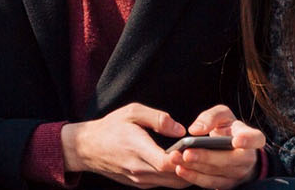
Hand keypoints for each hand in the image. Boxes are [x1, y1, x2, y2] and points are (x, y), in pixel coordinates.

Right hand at [61, 102, 192, 187]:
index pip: (164, 162)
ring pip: (172, 183)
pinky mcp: (140, 184)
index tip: (193, 150)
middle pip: (174, 176)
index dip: (182, 160)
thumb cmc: (110, 127)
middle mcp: (138, 169)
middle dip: (192, 168)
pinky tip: (184, 165)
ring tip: (200, 160)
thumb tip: (180, 130)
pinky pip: (164, 184)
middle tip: (207, 155)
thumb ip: (158, 118)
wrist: (87, 148)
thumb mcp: (131, 112)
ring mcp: (140, 179)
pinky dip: (177, 177)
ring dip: (187, 174)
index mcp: (136, 148)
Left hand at [162, 105, 266, 188]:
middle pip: (229, 161)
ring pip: (217, 174)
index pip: (256, 139)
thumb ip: (211, 117)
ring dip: (195, 168)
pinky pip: (210, 183)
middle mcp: (247, 159)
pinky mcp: (225, 184)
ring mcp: (237, 174)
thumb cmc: (228, 130)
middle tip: (187, 152)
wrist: (231, 150)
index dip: (248, 140)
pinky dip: (193, 177)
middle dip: (207, 157)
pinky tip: (180, 169)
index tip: (236, 140)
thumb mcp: (223, 116)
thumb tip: (195, 130)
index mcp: (252, 138)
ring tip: (177, 159)